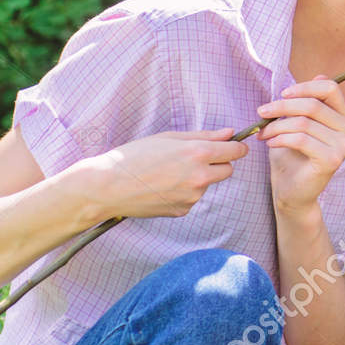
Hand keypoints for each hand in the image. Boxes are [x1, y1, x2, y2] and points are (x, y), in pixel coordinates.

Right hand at [92, 128, 248, 219]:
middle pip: (227, 170)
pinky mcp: (182, 210)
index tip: (235, 147)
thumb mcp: (168, 138)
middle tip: (193, 158)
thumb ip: (204, 136)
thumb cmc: (134, 156)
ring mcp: (192, 197)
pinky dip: (183, 192)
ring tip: (167, 173)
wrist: (108, 186)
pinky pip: (192, 198)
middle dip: (218, 164)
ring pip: (207, 184)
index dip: (236, 148)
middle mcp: (200, 177)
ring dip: (197, 178)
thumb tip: (230, 134)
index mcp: (198, 153)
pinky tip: (162, 187)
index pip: (235, 152)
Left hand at [256, 75, 344, 213]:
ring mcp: (343, 147)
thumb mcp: (298, 123)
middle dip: (281, 107)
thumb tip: (321, 74)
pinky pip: (301, 139)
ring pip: (303, 123)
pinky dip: (281, 138)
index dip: (305, 87)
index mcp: (343, 118)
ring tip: (263, 133)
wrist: (292, 191)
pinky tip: (270, 143)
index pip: (330, 88)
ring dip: (276, 126)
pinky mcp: (331, 160)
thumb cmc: (292, 156)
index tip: (282, 94)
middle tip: (261, 112)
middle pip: (312, 105)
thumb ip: (308, 102)